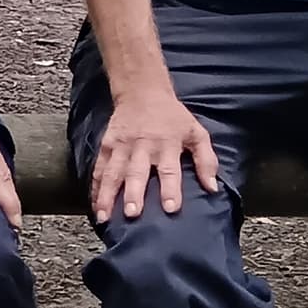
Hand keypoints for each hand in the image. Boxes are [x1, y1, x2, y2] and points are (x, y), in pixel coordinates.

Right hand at [92, 85, 222, 220]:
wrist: (142, 91)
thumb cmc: (173, 117)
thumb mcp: (196, 133)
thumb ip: (206, 160)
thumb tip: (212, 188)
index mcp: (167, 144)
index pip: (169, 170)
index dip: (170, 189)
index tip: (170, 209)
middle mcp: (143, 146)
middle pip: (137, 172)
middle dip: (134, 193)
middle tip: (132, 214)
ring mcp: (122, 146)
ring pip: (113, 172)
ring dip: (107, 195)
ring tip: (104, 216)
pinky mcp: (107, 145)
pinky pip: (99, 168)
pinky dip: (95, 187)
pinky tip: (94, 206)